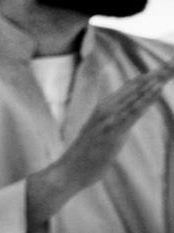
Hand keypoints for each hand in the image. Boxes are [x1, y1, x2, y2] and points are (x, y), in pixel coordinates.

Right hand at [34, 58, 173, 219]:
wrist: (68, 172)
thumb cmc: (85, 156)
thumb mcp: (101, 134)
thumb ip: (113, 123)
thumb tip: (125, 118)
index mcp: (104, 108)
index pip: (131, 87)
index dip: (149, 76)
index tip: (166, 66)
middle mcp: (106, 108)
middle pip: (136, 87)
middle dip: (156, 74)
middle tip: (173, 61)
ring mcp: (109, 118)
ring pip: (136, 96)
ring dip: (154, 81)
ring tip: (169, 68)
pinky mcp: (113, 130)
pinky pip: (133, 111)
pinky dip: (145, 98)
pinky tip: (156, 88)